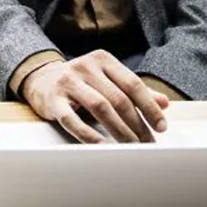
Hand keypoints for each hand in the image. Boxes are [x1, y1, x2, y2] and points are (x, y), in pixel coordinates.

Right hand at [21, 50, 171, 143]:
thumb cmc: (82, 83)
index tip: (162, 127)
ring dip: (119, 130)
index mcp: (103, 60)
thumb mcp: (107, 81)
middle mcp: (85, 66)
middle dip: (137, 124)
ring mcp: (68, 82)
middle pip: (118, 98)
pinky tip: (102, 147)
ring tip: (131, 147)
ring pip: (100, 107)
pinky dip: (89, 135)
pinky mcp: (53, 100)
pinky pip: (73, 120)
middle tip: (147, 143)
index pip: (132, 84)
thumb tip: (164, 104)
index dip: (149, 107)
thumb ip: (134, 91)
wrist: (41, 79)